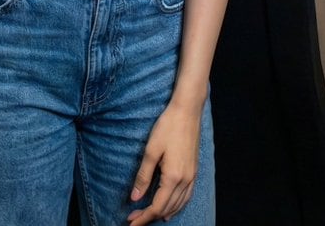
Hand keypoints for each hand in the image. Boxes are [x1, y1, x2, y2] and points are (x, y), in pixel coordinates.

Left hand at [127, 102, 201, 223]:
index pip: (156, 206)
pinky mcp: (194, 170)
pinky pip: (187, 196)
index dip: (143, 217)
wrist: (188, 110)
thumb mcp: (151, 150)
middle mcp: (185, 180)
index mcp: (173, 177)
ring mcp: (192, 176)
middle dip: (150, 216)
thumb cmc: (168, 126)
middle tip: (134, 218)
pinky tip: (171, 207)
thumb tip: (134, 198)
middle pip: (167, 208)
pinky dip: (178, 206)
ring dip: (163, 213)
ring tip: (149, 217)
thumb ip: (143, 176)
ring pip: (178, 204)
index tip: (130, 222)